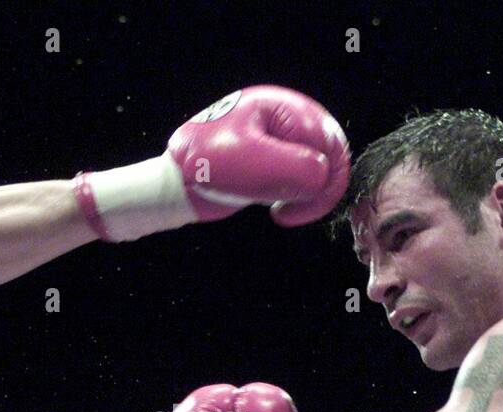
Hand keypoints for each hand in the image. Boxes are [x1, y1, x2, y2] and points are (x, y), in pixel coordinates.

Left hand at [72, 85, 349, 241]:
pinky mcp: (273, 161)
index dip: (326, 177)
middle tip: (292, 212)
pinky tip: (275, 208)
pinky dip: (296, 196)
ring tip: (281, 210)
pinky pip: (301, 178)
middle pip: (327, 152)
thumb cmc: (204, 167)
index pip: (328, 140)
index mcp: (281, 107)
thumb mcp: (251, 165)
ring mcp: (279, 140)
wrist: (174, 186)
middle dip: (318, 186)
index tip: (302, 203)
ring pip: (316, 168)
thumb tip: (323, 177)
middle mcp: (284, 118)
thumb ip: (295, 167)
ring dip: (306, 194)